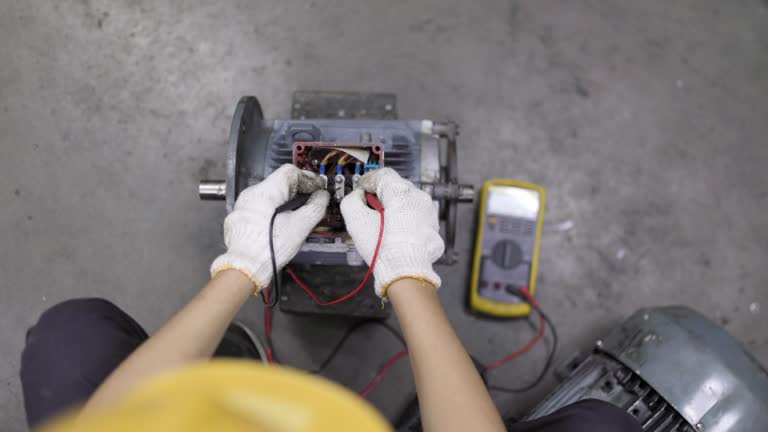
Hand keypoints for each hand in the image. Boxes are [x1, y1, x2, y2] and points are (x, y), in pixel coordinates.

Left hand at [210, 164, 329, 291]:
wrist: (246, 266)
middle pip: (279, 183)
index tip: (317, 188)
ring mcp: (243, 205)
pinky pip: (260, 206)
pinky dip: (272, 210)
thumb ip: (315, 206)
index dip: (307, 178)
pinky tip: (280, 223)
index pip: (290, 172)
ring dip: (285, 201)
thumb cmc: (271, 247)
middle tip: (310, 202)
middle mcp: (252, 193)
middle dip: (297, 190)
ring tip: (296, 215)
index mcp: (267, 191)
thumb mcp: (300, 225)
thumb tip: (322, 196)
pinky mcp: (240, 216)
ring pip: (269, 195)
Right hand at [340, 168, 443, 296]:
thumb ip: (351, 199)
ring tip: (383, 225)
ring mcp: (428, 212)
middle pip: (396, 187)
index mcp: (401, 191)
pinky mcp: (432, 227)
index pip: (382, 175)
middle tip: (370, 210)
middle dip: (382, 196)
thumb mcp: (355, 219)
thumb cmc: (382, 247)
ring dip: (394, 208)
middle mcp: (419, 197)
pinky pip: (415, 217)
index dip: (368, 182)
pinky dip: (405, 221)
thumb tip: (357, 196)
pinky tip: (395, 234)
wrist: (405, 271)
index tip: (361, 192)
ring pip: (407, 202)